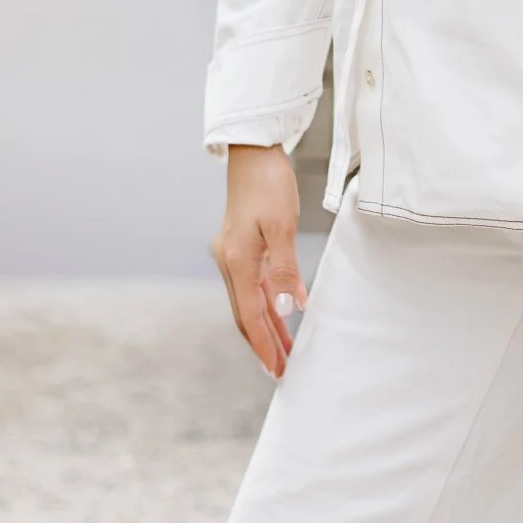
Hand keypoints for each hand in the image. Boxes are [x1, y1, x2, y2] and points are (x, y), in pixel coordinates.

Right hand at [211, 144, 307, 379]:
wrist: (253, 151)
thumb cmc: (268, 183)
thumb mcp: (282, 225)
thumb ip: (286, 268)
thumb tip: (292, 306)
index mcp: (236, 261)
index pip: (250, 316)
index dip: (264, 345)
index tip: (276, 370)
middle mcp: (229, 262)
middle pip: (246, 315)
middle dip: (263, 344)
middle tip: (282, 371)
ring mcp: (233, 254)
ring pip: (250, 301)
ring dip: (267, 326)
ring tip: (285, 351)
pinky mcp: (242, 245)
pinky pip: (254, 284)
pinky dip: (267, 303)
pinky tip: (282, 313)